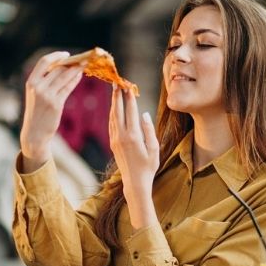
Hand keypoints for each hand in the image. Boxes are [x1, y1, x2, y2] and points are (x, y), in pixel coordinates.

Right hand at [20, 52, 83, 171]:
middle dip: (71, 62)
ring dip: (76, 69)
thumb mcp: (36, 94)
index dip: (56, 55)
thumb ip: (45, 81)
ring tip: (85, 64)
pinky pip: (68, 88)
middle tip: (82, 59)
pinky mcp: (55, 104)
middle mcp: (37, 87)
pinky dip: (75, 80)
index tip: (67, 54)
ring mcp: (46, 95)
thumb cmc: (36, 112)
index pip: (44, 62)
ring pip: (64, 76)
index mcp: (31, 82)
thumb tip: (63, 67)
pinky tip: (80, 76)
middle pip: (57, 68)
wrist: (34, 133)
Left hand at [109, 85, 159, 228]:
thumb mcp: (154, 148)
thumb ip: (149, 130)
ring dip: (114, 103)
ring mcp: (115, 140)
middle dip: (118, 96)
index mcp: (134, 136)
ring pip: (113, 117)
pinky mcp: (113, 143)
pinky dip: (112, 114)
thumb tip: (144, 114)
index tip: (129, 86)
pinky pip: (111, 124)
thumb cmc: (148, 167)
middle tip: (117, 82)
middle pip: (118, 111)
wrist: (134, 182)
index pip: (131, 111)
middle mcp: (122, 136)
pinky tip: (114, 108)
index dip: (129, 98)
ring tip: (115, 91)